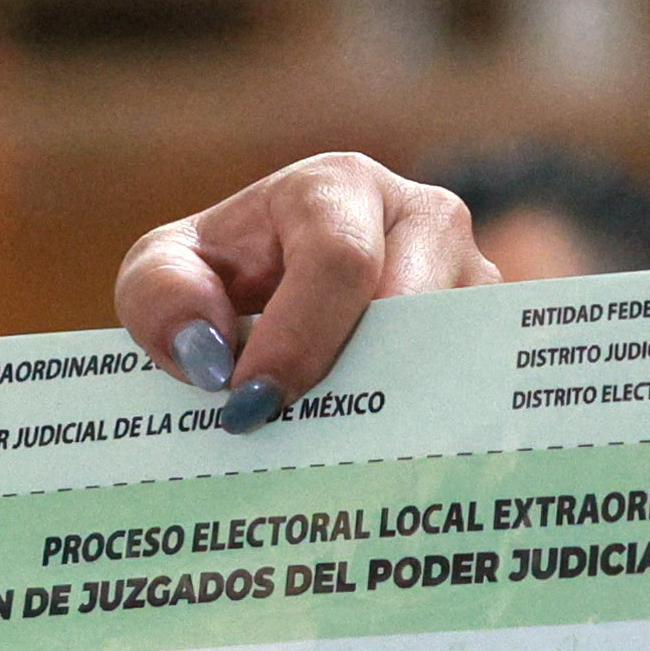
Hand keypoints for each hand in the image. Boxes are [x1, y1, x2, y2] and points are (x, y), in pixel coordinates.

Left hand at [116, 154, 495, 427]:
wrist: (266, 295)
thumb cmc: (216, 278)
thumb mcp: (163, 271)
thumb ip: (160, 296)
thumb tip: (209, 354)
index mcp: (339, 187)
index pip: (340, 260)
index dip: (299, 339)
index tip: (252, 405)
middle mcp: (423, 219)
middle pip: (414, 308)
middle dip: (353, 380)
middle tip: (298, 438)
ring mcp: (470, 278)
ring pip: (454, 352)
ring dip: (395, 410)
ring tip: (337, 456)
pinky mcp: (489, 336)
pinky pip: (477, 386)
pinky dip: (427, 427)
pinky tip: (378, 463)